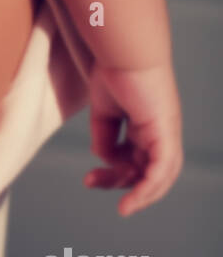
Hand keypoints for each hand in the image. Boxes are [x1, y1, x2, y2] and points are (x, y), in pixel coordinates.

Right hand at [85, 62, 183, 215]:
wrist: (124, 50)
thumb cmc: (113, 69)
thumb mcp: (103, 108)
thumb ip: (103, 134)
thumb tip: (103, 157)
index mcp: (147, 125)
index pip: (137, 159)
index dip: (115, 172)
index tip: (90, 177)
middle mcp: (161, 132)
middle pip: (146, 171)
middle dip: (121, 183)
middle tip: (91, 181)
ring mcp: (166, 134)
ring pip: (158, 177)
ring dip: (138, 194)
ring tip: (120, 205)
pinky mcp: (166, 134)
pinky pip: (160, 170)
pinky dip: (148, 189)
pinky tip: (131, 201)